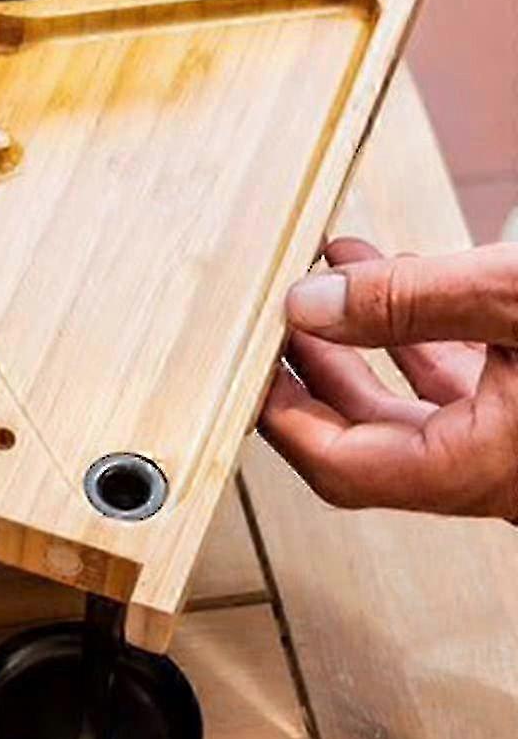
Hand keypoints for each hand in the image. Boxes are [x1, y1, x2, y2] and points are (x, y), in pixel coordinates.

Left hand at [260, 237, 517, 519]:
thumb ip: (409, 302)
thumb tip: (311, 304)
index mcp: (482, 468)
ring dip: (372, 330)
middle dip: (316, 358)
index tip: (247, 357)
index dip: (279, 409)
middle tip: (280, 305)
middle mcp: (500, 472)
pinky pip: (468, 384)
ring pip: (419, 403)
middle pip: (368, 432)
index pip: (339, 465)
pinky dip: (427, 331)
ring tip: (338, 266)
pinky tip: (410, 276)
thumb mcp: (513, 300)